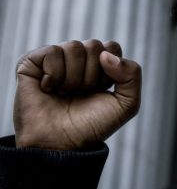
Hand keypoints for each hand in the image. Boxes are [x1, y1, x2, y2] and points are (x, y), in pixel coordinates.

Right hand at [13, 39, 141, 149]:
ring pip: (74, 47)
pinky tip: (48, 89)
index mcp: (98, 65)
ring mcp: (54, 59)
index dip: (110, 71)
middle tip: (80, 94)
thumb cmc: (91, 125)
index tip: (100, 90)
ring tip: (64, 93)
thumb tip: (106, 54)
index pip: (112, 47)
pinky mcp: (31, 62)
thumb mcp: (126, 104)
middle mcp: (76, 58)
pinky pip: (52, 52)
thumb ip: (132, 74)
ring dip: (73, 78)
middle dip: (92, 76)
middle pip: (94, 46)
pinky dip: (54, 75)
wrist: (61, 143)